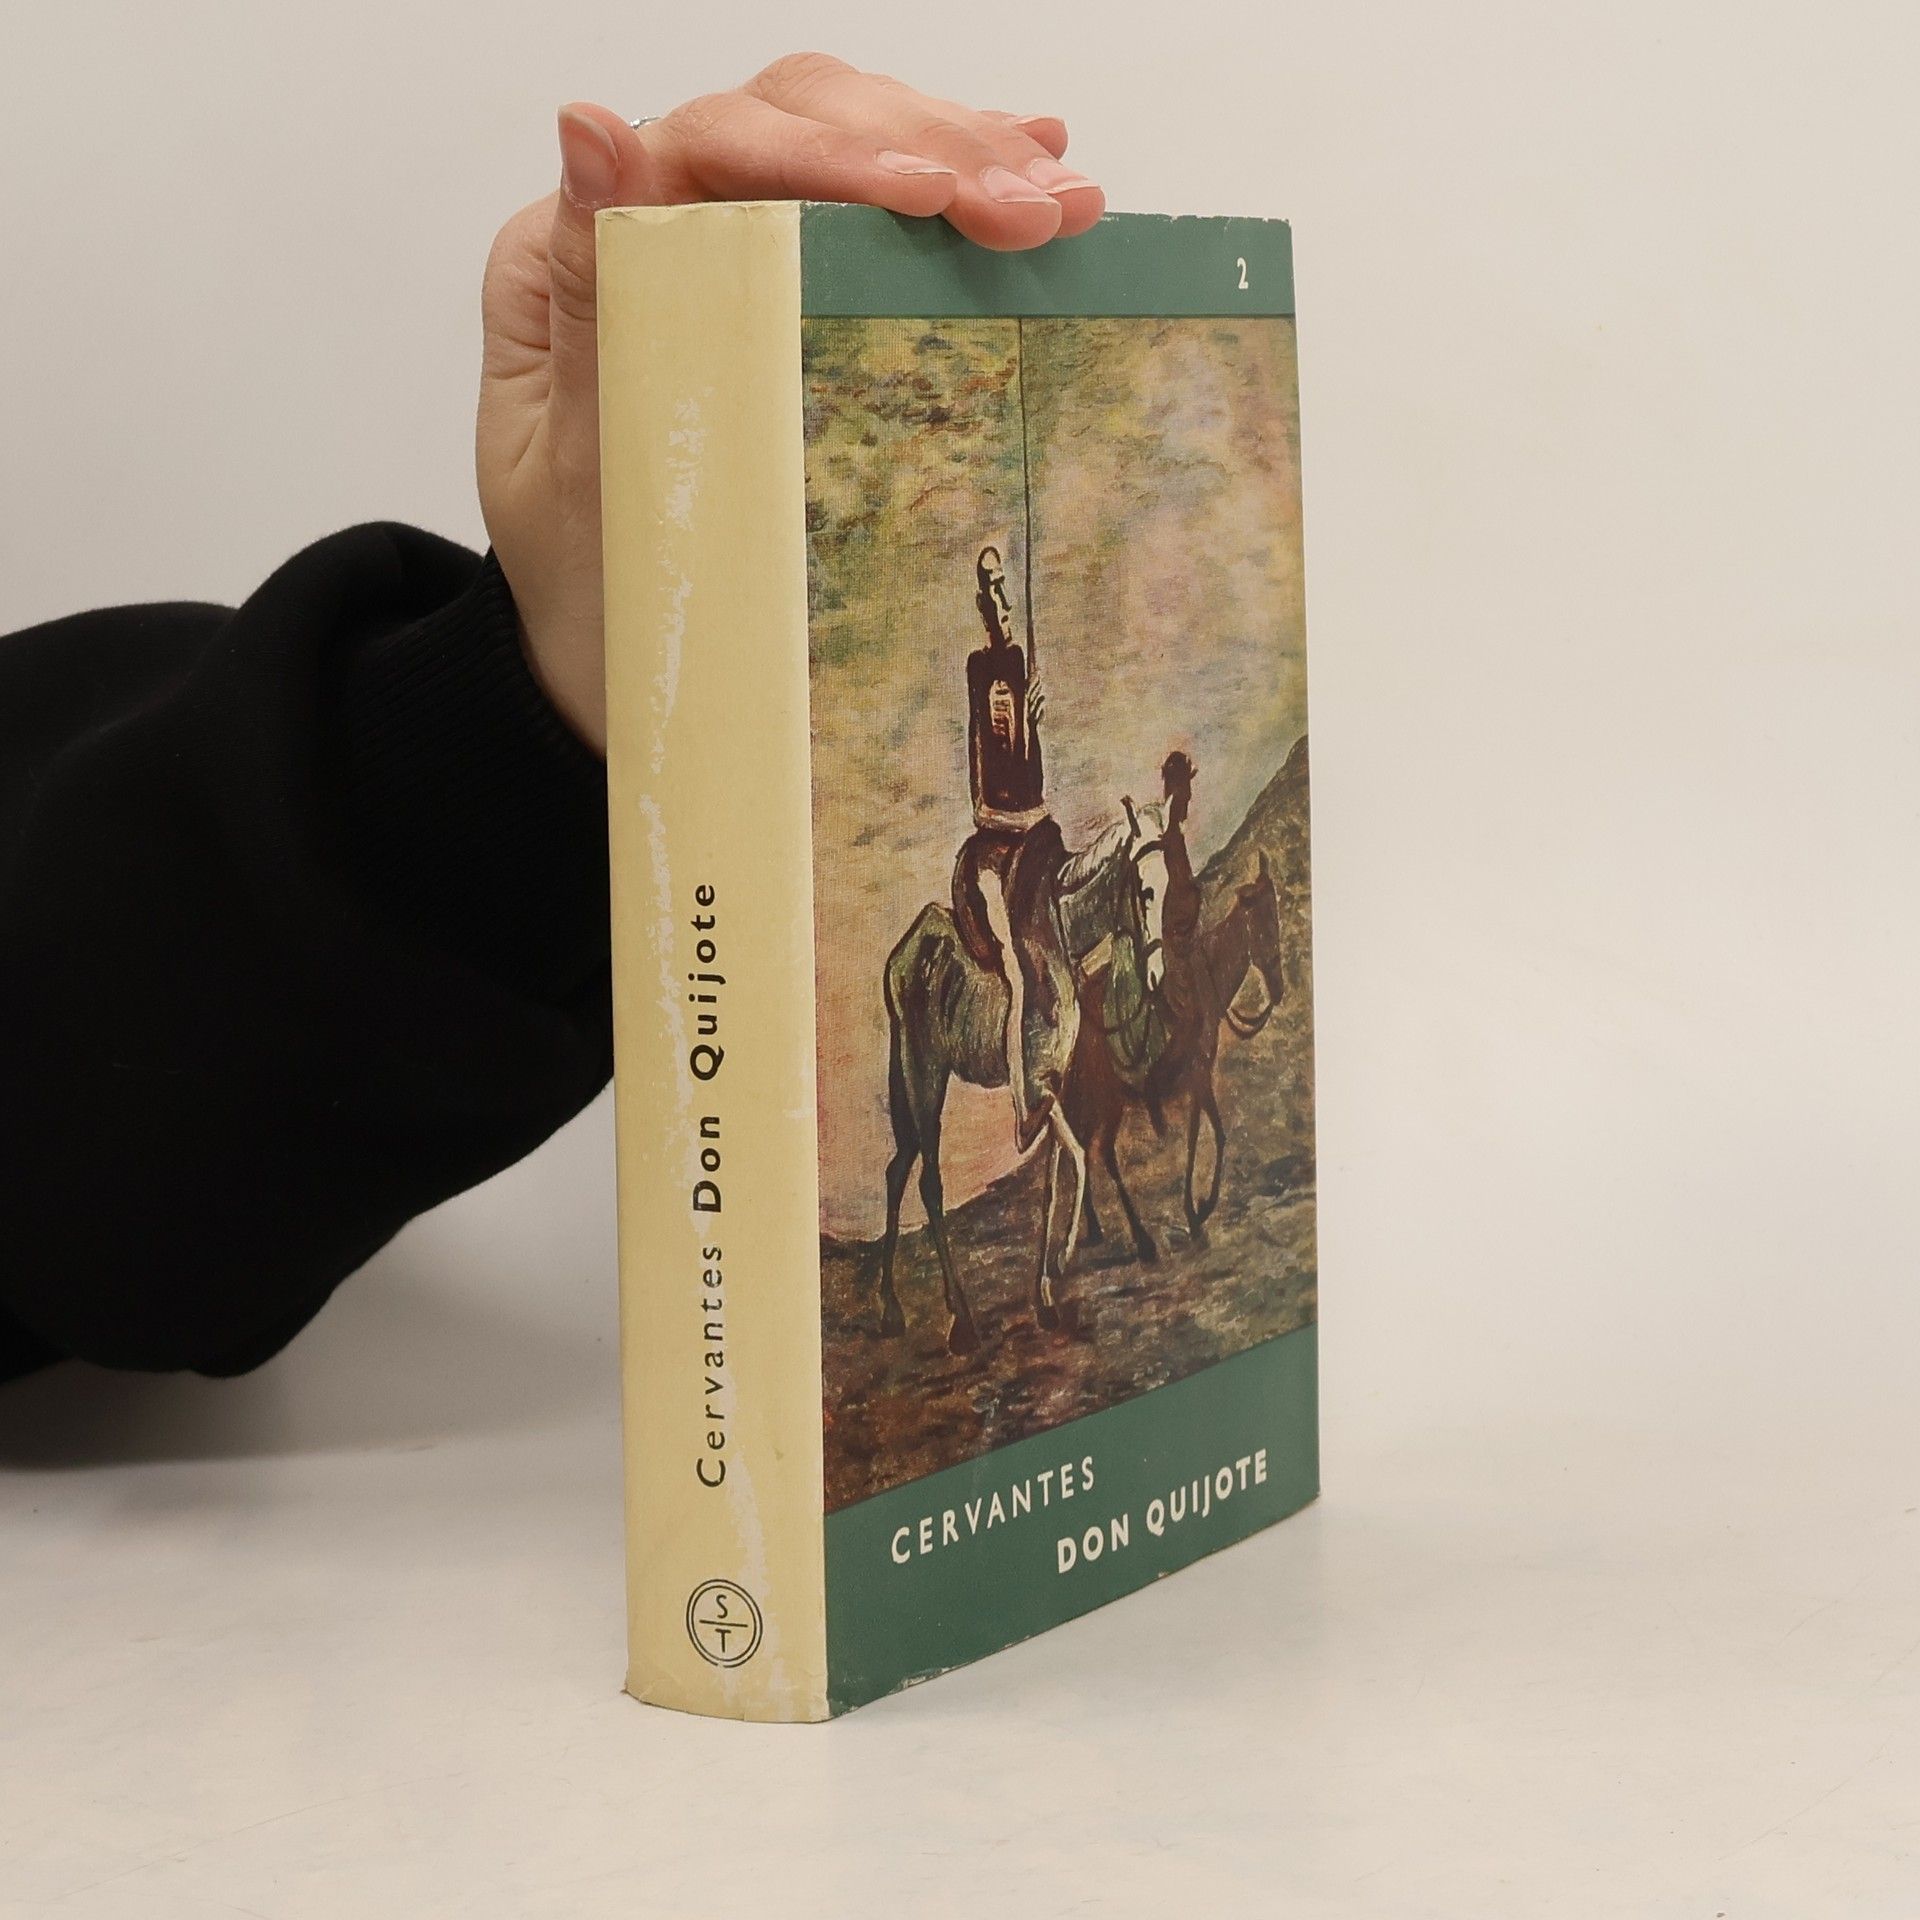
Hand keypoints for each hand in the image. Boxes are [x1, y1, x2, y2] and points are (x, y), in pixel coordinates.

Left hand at [477, 54, 1104, 752]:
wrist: (606, 672)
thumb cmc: (585, 586)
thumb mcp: (576, 461)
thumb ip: (591, 298)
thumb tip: (589, 127)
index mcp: (569, 251)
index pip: (709, 147)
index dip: (827, 154)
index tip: (929, 196)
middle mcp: (643, 225)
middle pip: (795, 123)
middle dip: (927, 152)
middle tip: (1035, 208)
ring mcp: (718, 250)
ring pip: (848, 150)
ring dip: (967, 162)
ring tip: (1067, 201)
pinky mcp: (782, 291)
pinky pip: (872, 214)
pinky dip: (958, 186)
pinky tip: (1034, 163)